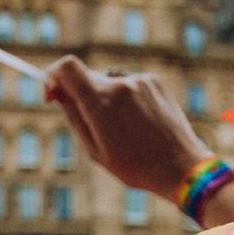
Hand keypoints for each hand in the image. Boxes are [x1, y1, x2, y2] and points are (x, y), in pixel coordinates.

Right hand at [46, 56, 212, 199]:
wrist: (182, 167)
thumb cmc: (135, 166)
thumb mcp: (95, 149)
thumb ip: (74, 115)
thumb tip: (57, 90)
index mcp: (100, 103)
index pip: (66, 67)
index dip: (53, 74)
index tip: (52, 91)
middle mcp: (119, 85)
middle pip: (88, 78)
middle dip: (82, 95)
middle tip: (92, 123)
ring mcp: (139, 81)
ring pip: (110, 83)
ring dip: (108, 100)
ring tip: (124, 130)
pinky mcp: (154, 81)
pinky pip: (130, 85)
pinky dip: (128, 100)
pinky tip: (141, 124)